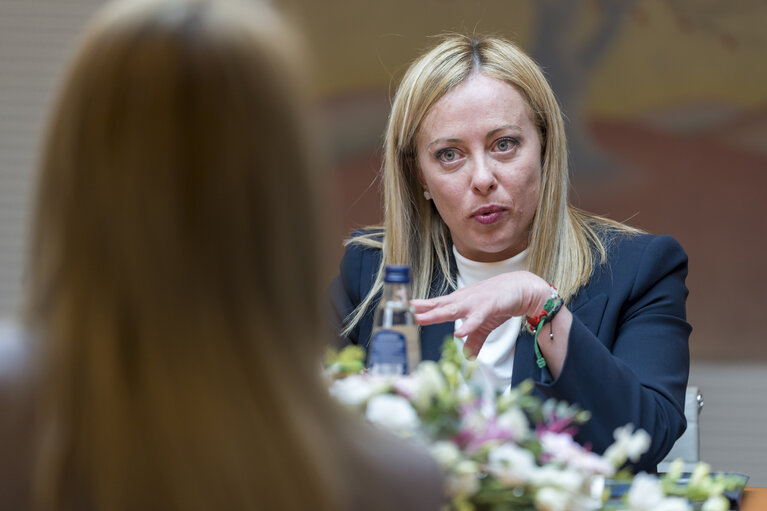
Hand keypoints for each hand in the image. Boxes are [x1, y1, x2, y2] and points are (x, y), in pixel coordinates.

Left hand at [410, 271, 554, 356]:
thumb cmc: (500, 302)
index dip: (423, 308)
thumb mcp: (484, 324)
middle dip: (424, 310)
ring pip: (454, 310)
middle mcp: (464, 301)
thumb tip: (467, 356)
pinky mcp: (490, 307)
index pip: (438, 305)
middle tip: (408, 312)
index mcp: (461, 303)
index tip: (406, 309)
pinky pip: (477, 319)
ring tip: (423, 319)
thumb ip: (474, 339)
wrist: (522, 288)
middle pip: (441, 306)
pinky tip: (459, 333)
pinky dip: (468, 325)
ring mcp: (476, 303)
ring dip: (437, 314)